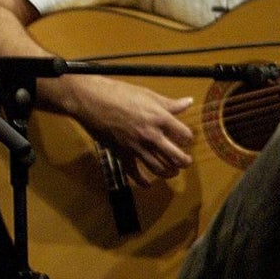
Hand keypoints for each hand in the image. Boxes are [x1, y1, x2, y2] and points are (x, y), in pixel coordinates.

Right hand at [61, 75, 194, 183]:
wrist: (92, 100)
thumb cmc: (119, 93)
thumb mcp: (147, 94)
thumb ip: (169, 103)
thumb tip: (187, 102)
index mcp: (160, 118)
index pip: (184, 135)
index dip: (187, 138)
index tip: (185, 138)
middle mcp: (152, 135)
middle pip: (176, 156)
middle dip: (184, 161)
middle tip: (185, 161)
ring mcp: (137, 147)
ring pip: (159, 168)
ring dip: (169, 172)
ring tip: (173, 172)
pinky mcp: (123, 153)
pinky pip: (134, 173)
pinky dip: (142, 182)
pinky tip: (148, 184)